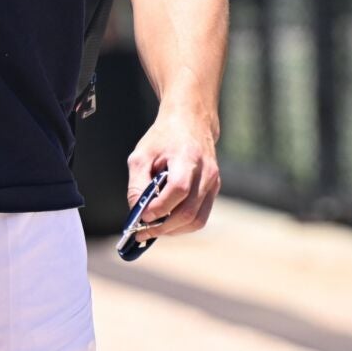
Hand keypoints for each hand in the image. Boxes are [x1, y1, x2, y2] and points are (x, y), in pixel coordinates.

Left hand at [125, 107, 220, 240]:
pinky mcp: (214, 189)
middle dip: (163, 227)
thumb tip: (137, 213)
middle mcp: (206, 172)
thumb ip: (137, 185)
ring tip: (154, 228)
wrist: (190, 121)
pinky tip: (167, 221)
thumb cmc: (163, 137)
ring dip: (173, 230)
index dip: (160, 208)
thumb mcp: (141, 156)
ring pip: (196, 220)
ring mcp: (213, 182)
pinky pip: (201, 216)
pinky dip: (183, 224)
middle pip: (188, 211)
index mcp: (188, 157)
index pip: (178, 190)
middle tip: (143, 231)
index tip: (142, 215)